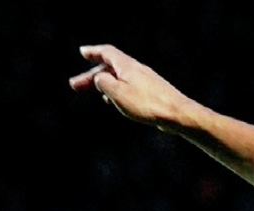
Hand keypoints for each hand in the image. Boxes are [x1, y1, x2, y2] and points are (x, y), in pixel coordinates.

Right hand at [68, 44, 197, 129]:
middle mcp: (137, 70)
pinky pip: (130, 88)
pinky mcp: (154, 93)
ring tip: (94, 92)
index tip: (82, 52)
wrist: (179, 115)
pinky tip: (115, 101)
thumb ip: (103, 82)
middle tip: (74, 86)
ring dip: (104, 84)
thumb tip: (100, 77)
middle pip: (110, 68)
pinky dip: (118, 91)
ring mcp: (147, 81)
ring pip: (120, 79)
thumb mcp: (117, 92)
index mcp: (127, 66)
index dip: (93, 51)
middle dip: (92, 75)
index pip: (107, 52)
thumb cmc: (147, 104)